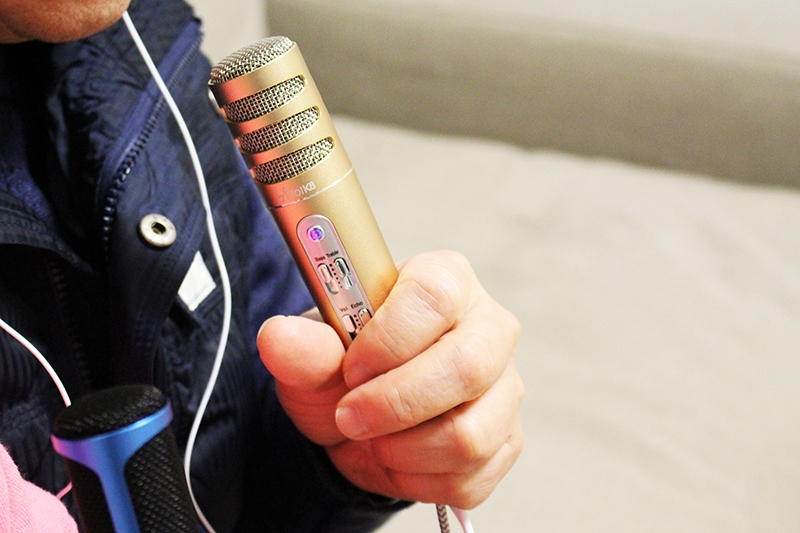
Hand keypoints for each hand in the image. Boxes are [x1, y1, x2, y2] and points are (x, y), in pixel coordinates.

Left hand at [257, 250, 523, 508]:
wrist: (362, 413)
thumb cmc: (347, 365)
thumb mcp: (315, 353)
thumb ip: (302, 346)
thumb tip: (278, 338)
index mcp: (446, 281)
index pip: (434, 297)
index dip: (387, 340)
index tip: (350, 369)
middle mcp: (489, 328)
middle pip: (467, 367)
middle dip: (395, 405)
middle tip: (349, 416)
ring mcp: (505, 387)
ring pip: (471, 434)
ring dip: (403, 450)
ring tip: (372, 439)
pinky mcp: (507, 439)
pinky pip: (471, 477)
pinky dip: (418, 481)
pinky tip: (397, 458)